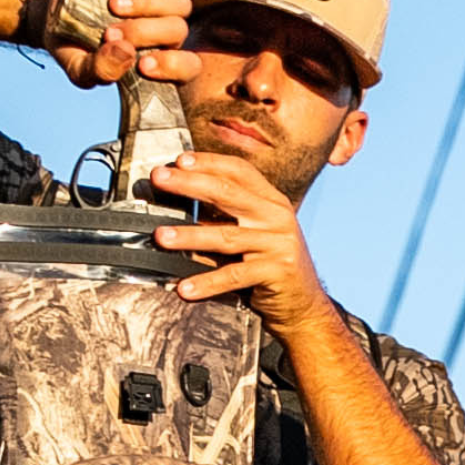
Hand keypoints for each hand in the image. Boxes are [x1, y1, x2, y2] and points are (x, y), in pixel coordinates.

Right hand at [46, 0, 201, 89]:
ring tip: (114, 3)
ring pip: (179, 5)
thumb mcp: (78, 66)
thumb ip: (100, 70)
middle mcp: (165, 35)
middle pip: (177, 32)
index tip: (142, 66)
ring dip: (148, 5)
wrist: (56, 6)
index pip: (185, 69)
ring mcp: (164, 4)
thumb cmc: (73, 43)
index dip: (172, 66)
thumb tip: (126, 54)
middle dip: (144, 33)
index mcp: (155, 62)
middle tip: (109, 32)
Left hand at [151, 151, 332, 337]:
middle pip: (228, 192)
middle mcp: (276, 217)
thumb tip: (182, 203)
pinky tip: (184, 288)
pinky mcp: (277, 272)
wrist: (304, 305)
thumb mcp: (252, 235)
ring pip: (226, 236)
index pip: (239, 171)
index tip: (179, 160)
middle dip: (189, 184)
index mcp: (271, 202)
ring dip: (190, 236)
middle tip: (160, 179)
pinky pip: (234, 276)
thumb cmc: (269, 268)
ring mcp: (279, 243)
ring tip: (161, 237)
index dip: (208, 162)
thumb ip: (225, 218)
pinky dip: (207, 283)